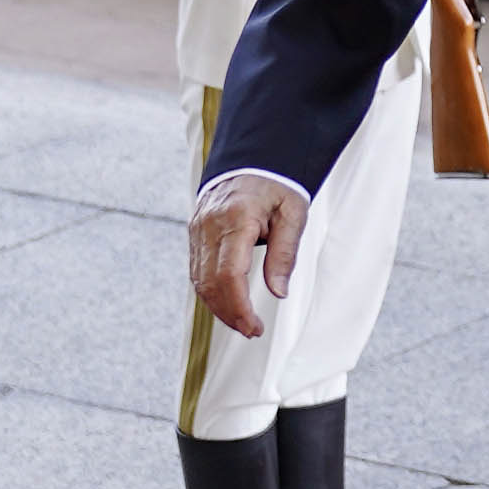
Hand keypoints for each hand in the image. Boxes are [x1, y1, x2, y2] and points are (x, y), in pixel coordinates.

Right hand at [187, 175, 309, 337]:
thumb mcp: (293, 214)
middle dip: (230, 313)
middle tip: (252, 330)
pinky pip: (197, 269)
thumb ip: (285, 253)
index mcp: (236, 218)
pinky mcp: (195, 232)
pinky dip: (210, 291)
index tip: (255, 327)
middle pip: (210, 282)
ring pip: (199, 280)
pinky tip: (227, 303)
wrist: (253, 157)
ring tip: (242, 322)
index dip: (239, 307)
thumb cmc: (276, 184)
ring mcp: (198, 228)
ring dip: (219, 307)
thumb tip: (278, 291)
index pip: (229, 274)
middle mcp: (210, 224)